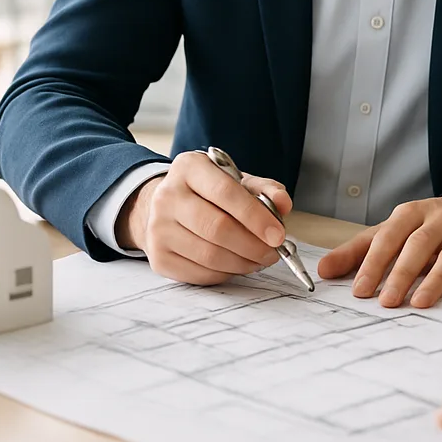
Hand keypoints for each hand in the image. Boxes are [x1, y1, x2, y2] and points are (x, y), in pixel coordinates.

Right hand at [116, 151, 291, 285]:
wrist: (169, 207)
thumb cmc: (210, 193)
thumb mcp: (238, 181)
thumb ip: (265, 190)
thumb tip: (284, 204)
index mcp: (189, 167)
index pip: (225, 192)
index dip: (255, 217)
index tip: (278, 234)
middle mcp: (167, 196)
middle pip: (217, 228)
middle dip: (253, 245)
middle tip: (273, 252)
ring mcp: (158, 228)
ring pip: (209, 255)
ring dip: (243, 262)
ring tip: (260, 259)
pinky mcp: (158, 257)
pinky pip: (198, 273)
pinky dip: (225, 274)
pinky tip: (238, 265)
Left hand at [317, 193, 441, 308]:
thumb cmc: (428, 225)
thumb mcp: (394, 230)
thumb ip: (359, 250)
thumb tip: (323, 270)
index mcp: (412, 213)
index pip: (389, 235)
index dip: (374, 262)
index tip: (360, 290)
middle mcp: (440, 218)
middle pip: (420, 243)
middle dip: (402, 273)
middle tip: (387, 302)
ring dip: (436, 278)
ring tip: (420, 303)